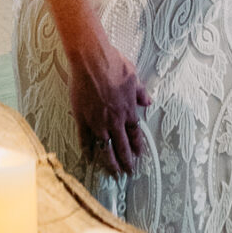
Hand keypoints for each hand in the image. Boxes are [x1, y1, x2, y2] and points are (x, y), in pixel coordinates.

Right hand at [66, 37, 149, 179]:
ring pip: (105, 148)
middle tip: (128, 172)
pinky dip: (87, 150)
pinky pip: (85, 138)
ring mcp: (98, 121)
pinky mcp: (82, 118)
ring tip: (113, 173)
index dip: (137, 146)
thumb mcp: (133, 75)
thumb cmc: (112, 63)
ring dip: (110, 162)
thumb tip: (148, 100)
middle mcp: (114, 119)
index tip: (139, 156)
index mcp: (128, 109)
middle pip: (122, 146)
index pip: (135, 133)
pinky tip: (89, 158)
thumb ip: (140, 91)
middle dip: (126, 161)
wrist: (92, 59)